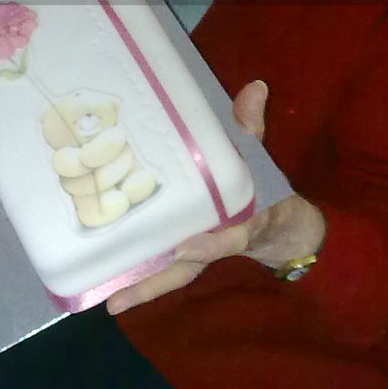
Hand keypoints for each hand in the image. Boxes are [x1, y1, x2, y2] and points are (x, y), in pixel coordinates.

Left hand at [106, 79, 325, 314]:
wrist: (280, 223)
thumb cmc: (263, 186)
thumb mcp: (258, 153)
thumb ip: (252, 125)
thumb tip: (255, 87)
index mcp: (242, 220)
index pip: (230, 237)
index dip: (211, 243)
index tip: (187, 247)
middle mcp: (218, 241)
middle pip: (187, 268)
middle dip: (155, 283)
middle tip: (118, 300)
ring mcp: (201, 251)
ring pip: (172, 274)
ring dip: (142, 288)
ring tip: (107, 301)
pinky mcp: (187, 252)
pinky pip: (165, 267)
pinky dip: (141, 276)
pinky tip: (108, 285)